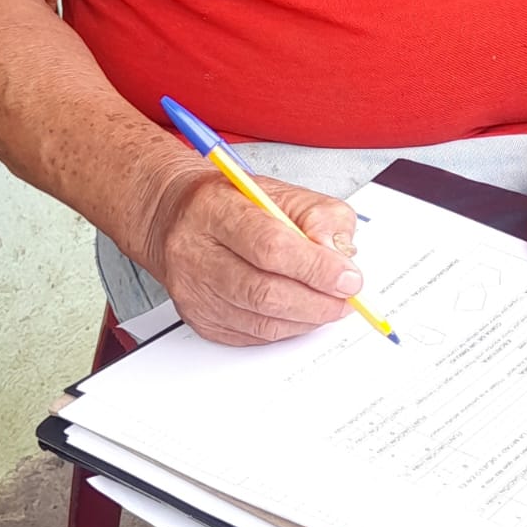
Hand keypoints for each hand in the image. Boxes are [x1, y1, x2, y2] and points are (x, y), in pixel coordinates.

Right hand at [147, 168, 363, 346]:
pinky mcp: (199, 318)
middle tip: (346, 299)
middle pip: (264, 292)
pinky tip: (299, 311)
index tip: (349, 278)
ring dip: (306, 318)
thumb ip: (320, 216)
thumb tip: (341, 254)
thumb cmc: (232, 203)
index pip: (271, 246)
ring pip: (261, 321)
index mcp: (216, 209)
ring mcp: (193, 290)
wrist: (178, 216)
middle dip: (317, 301)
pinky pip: (253, 335)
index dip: (316, 268)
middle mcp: (196, 251)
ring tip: (329, 304)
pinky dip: (286, 328)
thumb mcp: (281, 191)